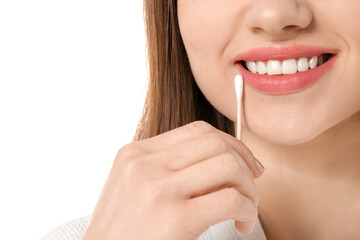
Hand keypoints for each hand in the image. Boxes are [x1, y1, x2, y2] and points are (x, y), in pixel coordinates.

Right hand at [82, 121, 264, 239]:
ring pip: (228, 166)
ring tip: (246, 209)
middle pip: (215, 143)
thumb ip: (169, 168)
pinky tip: (240, 224)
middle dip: (244, 162)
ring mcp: (158, 190)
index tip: (244, 163)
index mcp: (135, 153)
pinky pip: (231, 199)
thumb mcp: (135, 187)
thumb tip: (223, 161)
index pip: (197, 130)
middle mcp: (145, 165)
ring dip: (249, 188)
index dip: (230, 143)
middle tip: (250, 186)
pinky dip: (247, 210)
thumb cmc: (124, 232)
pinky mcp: (175, 219)